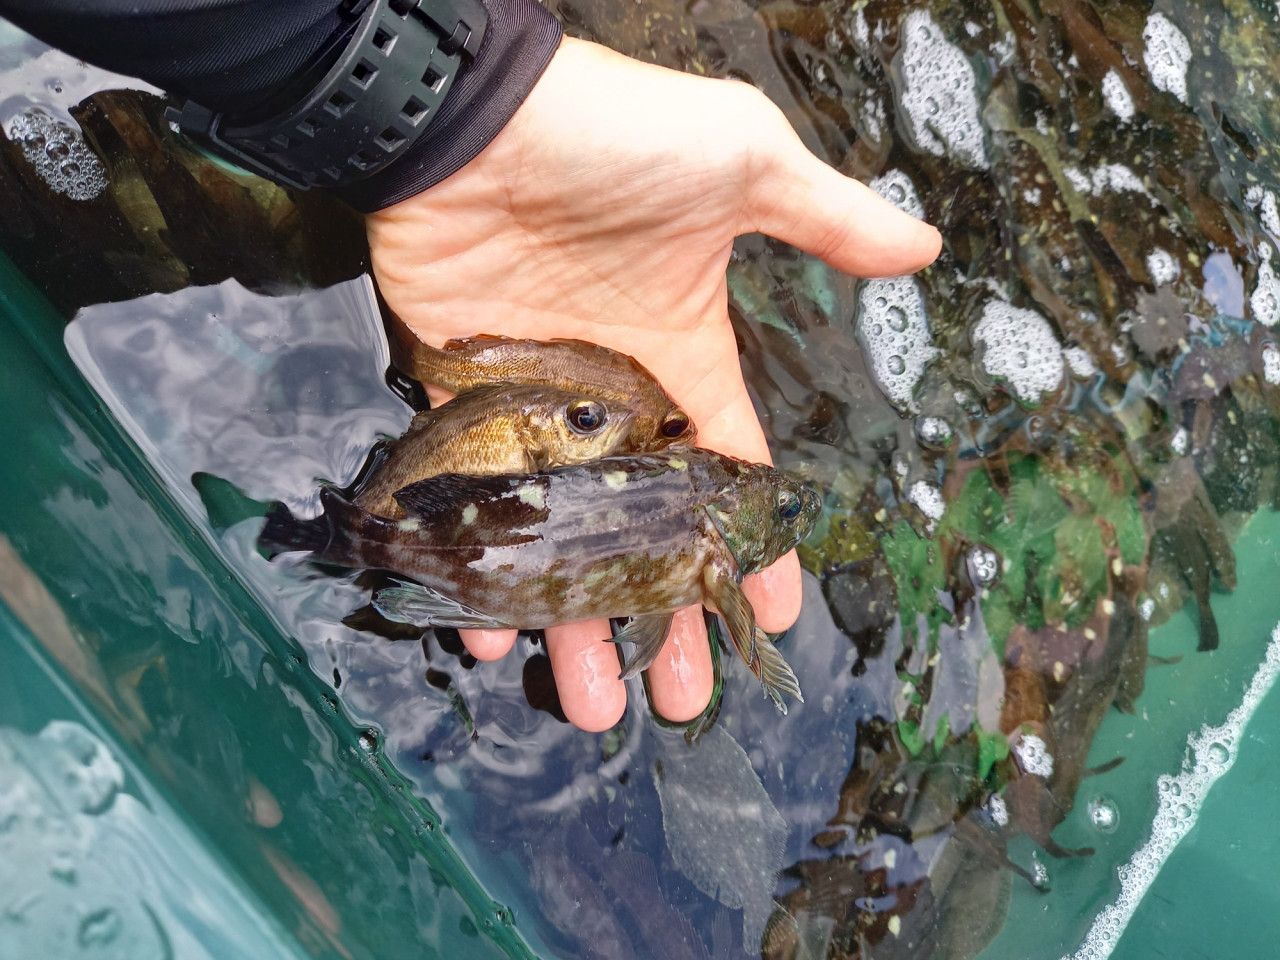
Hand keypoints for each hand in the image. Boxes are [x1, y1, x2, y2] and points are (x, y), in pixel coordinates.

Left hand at [367, 36, 939, 730]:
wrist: (472, 119)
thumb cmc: (612, 140)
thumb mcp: (741, 163)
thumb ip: (826, 218)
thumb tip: (927, 247)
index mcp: (682, 357)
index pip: (731, 472)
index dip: (752, 547)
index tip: (772, 620)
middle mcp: (612, 401)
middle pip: (646, 537)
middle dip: (668, 617)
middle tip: (682, 701)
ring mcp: (535, 411)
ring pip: (563, 544)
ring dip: (577, 624)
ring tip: (596, 705)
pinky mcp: (459, 408)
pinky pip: (476, 509)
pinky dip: (479, 567)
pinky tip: (491, 632)